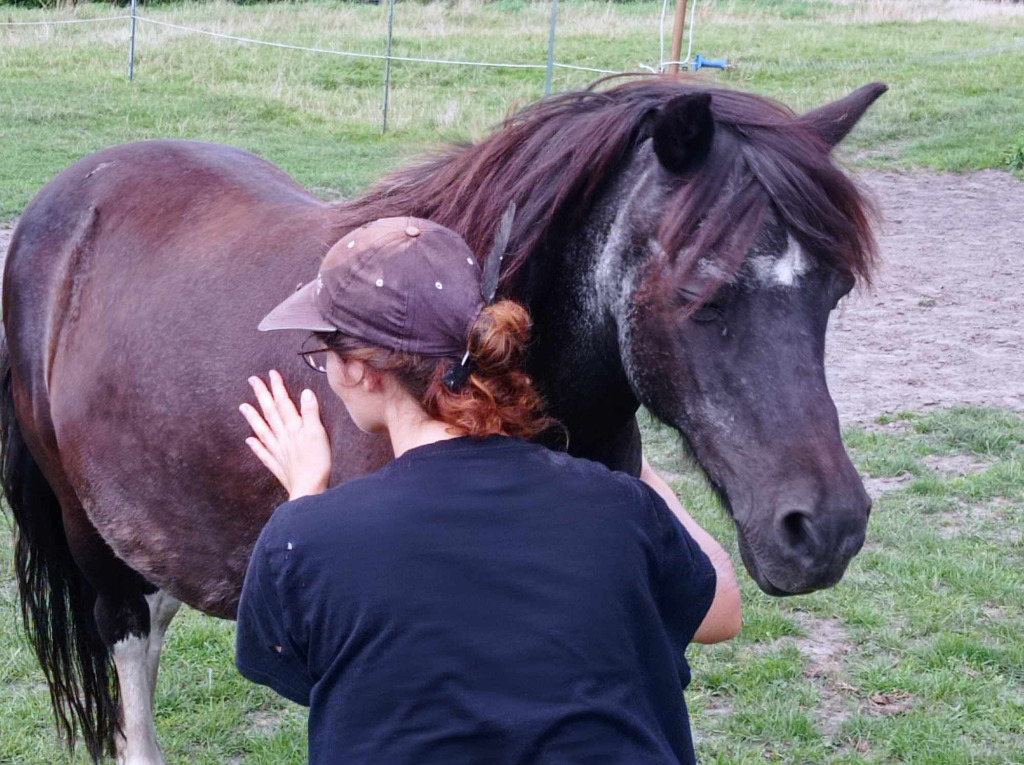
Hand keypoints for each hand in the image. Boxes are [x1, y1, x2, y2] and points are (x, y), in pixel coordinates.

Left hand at [240, 370, 331, 500]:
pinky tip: (249, 440)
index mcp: (294, 428)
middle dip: (262, 396)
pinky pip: (264, 453)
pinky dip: (256, 446)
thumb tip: (305, 393)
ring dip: (253, 417)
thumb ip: (311, 413)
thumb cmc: (317, 463)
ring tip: (243, 407)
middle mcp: (283, 438)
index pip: (284, 403)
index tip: (271, 374)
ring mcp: (278, 452)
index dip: (278, 388)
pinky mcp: (278, 466)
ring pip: (263, 430)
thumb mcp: (318, 434)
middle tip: (252, 381)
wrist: (309, 490)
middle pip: (270, 413)